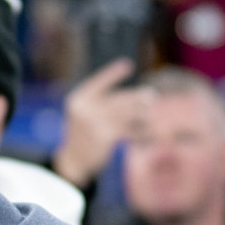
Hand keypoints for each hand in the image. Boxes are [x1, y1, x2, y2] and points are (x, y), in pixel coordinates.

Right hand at [50, 59, 139, 188]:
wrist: (73, 160)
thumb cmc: (83, 134)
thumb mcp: (83, 114)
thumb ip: (100, 102)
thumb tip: (131, 95)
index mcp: (79, 99)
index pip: (99, 81)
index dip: (113, 73)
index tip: (128, 64)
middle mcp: (85, 108)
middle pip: (117, 98)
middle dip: (136, 97)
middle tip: (151, 96)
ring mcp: (95, 122)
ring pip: (125, 113)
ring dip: (140, 113)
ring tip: (150, 113)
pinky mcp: (104, 136)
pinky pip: (126, 129)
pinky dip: (138, 129)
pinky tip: (147, 129)